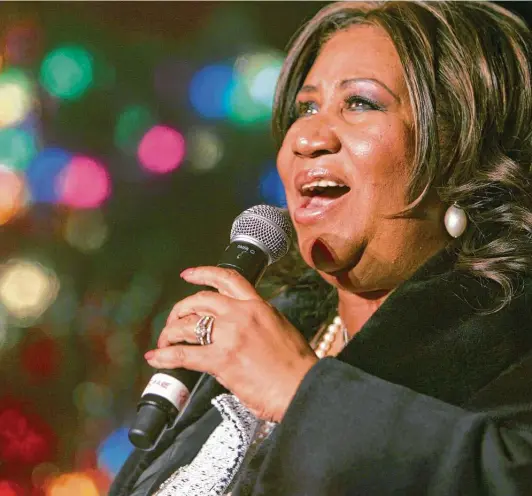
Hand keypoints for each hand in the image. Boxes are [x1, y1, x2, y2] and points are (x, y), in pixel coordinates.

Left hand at [144, 266, 318, 421]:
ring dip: (170, 333)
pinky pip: (184, 354)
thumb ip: (258, 319)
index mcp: (257, 306)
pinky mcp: (221, 359)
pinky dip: (165, 356)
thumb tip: (242, 324)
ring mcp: (230, 335)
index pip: (227, 279)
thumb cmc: (295, 364)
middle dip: (180, 309)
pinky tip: (156, 358)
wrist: (302, 387)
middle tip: (173, 320)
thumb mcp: (280, 328)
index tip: (188, 274)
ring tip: (165, 341)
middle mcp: (241, 314)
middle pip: (199, 300)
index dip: (203, 273)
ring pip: (188, 324)